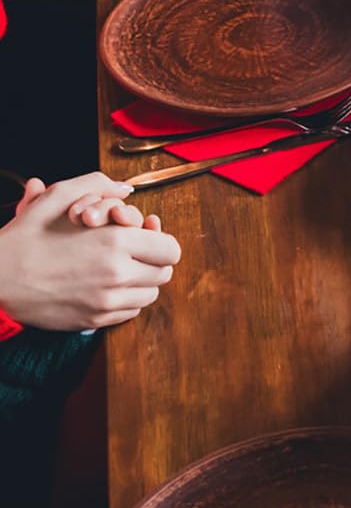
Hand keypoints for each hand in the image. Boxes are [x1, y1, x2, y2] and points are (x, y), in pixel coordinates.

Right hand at [0, 172, 180, 330]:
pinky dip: (125, 299)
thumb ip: (96, 186)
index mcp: (114, 243)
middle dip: (153, 259)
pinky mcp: (96, 321)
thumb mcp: (56, 200)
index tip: (145, 233)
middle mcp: (117, 275)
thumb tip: (125, 189)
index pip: (170, 248)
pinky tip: (105, 285)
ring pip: (150, 294)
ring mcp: (107, 302)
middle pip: (164, 272)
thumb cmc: (23, 240)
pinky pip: (130, 312)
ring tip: (118, 267)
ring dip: (141, 280)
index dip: (160, 239)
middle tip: (133, 250)